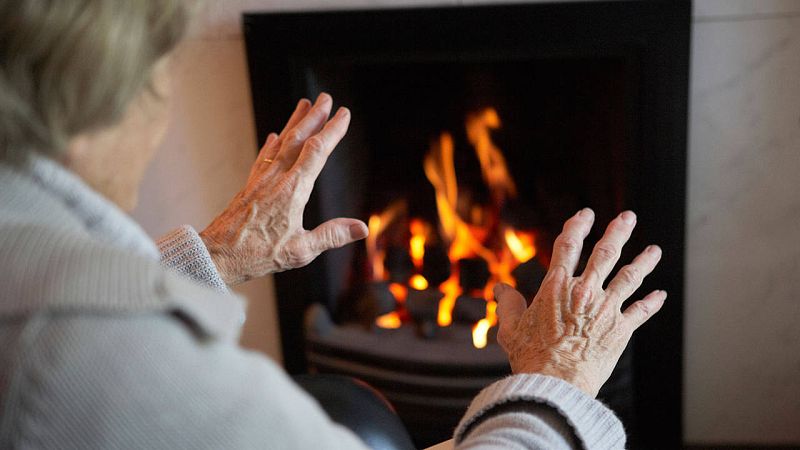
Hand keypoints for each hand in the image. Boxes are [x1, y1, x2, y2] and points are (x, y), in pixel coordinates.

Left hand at [200, 93, 368, 284]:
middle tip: (326, 98)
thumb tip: (362, 228)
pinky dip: (272, 144)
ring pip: (280, 143)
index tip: (343, 114)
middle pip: (298, 139)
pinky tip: (273, 137)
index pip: (317, 152)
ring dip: (294, 122)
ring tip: (304, 104)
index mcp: (293, 190)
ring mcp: (261, 180)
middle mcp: (276, 178)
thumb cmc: (258, 254)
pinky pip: (263, 158)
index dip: (332, 131)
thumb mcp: (301, 250)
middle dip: (314, 117)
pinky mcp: (249, 187)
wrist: (217, 254)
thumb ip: (332, 236)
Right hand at [494, 208, 665, 396]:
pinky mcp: (621, 330)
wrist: (557, 383)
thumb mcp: (511, 328)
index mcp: (557, 286)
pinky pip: (641, 311)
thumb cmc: (531, 357)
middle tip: (628, 218)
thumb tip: (501, 288)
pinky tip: (661, 294)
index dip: (577, 226)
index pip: (568, 245)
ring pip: (630, 277)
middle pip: (606, 253)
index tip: (585, 215)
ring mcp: (606, 309)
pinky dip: (652, 302)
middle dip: (618, 232)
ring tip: (654, 250)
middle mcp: (585, 291)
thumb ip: (508, 304)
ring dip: (644, 261)